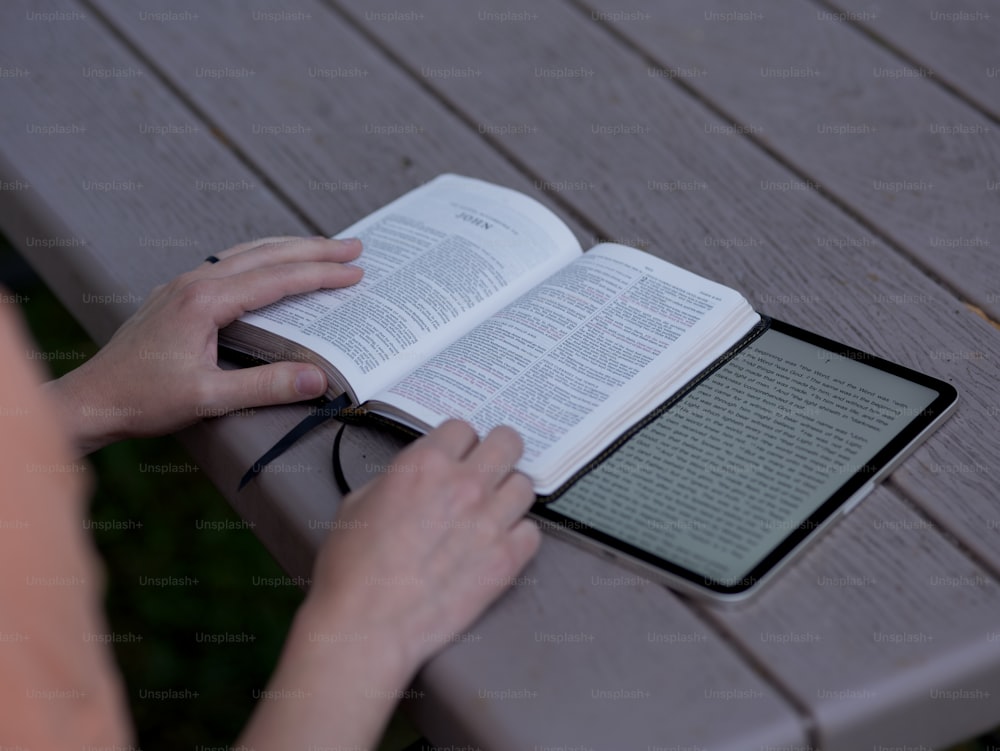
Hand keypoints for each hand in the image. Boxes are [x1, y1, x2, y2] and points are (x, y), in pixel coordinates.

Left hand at [45, 236, 362, 454]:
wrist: (91, 400)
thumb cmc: (142, 399)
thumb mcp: (208, 398)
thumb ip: (265, 386)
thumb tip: (317, 378)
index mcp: (205, 302)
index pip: (276, 279)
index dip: (320, 275)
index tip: (354, 272)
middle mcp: (194, 283)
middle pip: (266, 254)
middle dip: (314, 249)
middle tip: (354, 247)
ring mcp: (183, 285)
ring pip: (247, 253)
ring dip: (289, 248)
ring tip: (324, 249)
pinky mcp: (177, 295)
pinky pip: (229, 264)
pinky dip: (262, 258)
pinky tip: (271, 265)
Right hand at [305, 420, 540, 676]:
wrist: (367, 626)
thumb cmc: (352, 570)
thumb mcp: (358, 503)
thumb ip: (396, 479)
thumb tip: (416, 477)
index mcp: (425, 465)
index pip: (463, 428)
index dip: (459, 442)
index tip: (458, 455)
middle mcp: (464, 485)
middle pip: (508, 442)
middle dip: (498, 451)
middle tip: (490, 468)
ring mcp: (490, 522)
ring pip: (525, 485)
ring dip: (509, 494)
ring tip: (493, 510)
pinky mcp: (506, 560)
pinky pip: (532, 531)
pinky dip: (518, 536)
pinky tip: (499, 545)